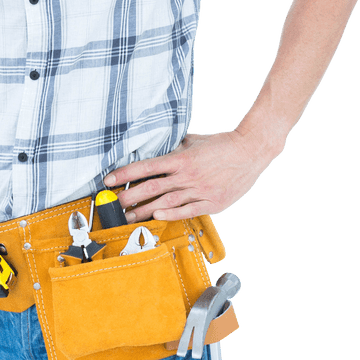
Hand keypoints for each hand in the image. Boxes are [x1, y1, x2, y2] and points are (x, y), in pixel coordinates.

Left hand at [104, 130, 279, 220]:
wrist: (251, 150)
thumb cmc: (222, 144)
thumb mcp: (194, 141)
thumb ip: (175, 148)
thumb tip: (157, 150)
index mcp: (181, 158)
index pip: (146, 167)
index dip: (125, 174)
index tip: (109, 180)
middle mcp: (187, 175)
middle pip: (151, 187)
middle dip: (129, 197)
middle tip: (112, 204)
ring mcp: (200, 190)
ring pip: (166, 202)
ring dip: (144, 211)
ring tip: (127, 218)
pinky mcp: (213, 202)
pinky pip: (188, 211)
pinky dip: (172, 214)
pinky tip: (157, 216)